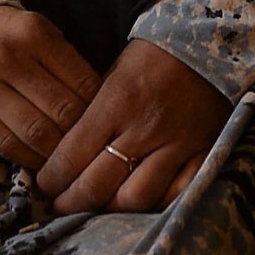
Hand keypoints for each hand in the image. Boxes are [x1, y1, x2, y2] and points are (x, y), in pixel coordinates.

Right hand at [0, 6, 98, 169]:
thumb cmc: (0, 36)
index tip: (103, 127)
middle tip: (89, 152)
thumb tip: (99, 107)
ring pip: (35, 131)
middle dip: (80, 137)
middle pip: (62, 110)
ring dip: (56, 153)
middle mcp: (7, 56)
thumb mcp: (35, 33)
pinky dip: (28, 158)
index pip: (83, 83)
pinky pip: (4, 143)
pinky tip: (38, 162)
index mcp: (34, 34)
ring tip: (65, 162)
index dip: (99, 111)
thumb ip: (64, 63)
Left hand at [35, 39, 228, 216]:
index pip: (71, 156)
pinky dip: (155, 205)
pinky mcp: (204, 153)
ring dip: (109, 210)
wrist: (210, 44)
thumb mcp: (112, 75)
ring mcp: (176, 145)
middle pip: (96, 186)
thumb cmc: (152, 58)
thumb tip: (63, 154)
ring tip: (96, 208)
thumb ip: (91, 115)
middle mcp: (144, 128)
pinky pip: (176, 195)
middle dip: (70, 202)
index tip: (44, 185)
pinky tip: (139, 204)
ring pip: (134, 198)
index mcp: (115, 103)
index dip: (51, 179)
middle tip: (60, 205)